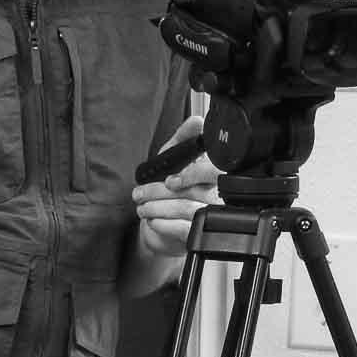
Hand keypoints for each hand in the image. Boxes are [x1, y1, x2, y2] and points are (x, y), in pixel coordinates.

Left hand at [131, 115, 218, 264]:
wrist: (166, 227)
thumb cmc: (173, 190)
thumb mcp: (175, 159)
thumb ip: (184, 138)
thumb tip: (197, 121)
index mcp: (214, 175)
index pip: (213, 171)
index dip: (191, 174)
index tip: (169, 179)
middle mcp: (217, 196)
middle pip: (192, 191)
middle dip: (158, 192)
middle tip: (139, 193)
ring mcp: (210, 218)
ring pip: (185, 209)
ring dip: (156, 207)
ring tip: (141, 207)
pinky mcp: (199, 236)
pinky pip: (183, 229)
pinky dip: (162, 224)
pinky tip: (152, 220)